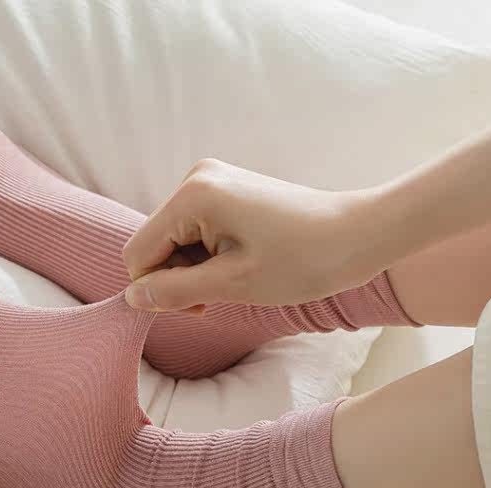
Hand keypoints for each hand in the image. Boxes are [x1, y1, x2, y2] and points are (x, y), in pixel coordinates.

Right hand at [122, 158, 380, 311]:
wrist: (359, 234)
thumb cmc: (303, 260)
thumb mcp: (232, 284)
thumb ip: (174, 292)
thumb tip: (131, 299)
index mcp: (192, 195)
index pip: (138, 253)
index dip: (157, 290)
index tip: (200, 307)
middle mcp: (197, 178)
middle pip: (156, 245)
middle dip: (178, 279)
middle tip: (220, 298)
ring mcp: (213, 180)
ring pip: (176, 241)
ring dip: (196, 270)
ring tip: (236, 282)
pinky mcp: (228, 189)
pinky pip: (197, 231)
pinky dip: (210, 256)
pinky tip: (239, 265)